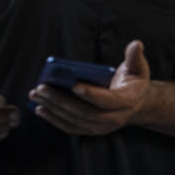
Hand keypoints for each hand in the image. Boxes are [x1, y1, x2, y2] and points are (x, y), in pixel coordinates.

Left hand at [28, 40, 150, 134]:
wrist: (136, 104)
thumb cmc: (133, 82)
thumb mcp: (138, 68)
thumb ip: (135, 56)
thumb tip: (136, 44)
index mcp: (126, 102)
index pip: (107, 100)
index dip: (91, 94)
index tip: (74, 85)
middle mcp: (114, 119)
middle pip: (85, 112)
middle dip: (61, 100)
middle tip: (42, 87)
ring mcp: (102, 127)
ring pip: (75, 120)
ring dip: (53, 109)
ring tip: (36, 95)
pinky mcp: (91, 130)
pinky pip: (71, 127)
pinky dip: (54, 120)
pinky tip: (40, 109)